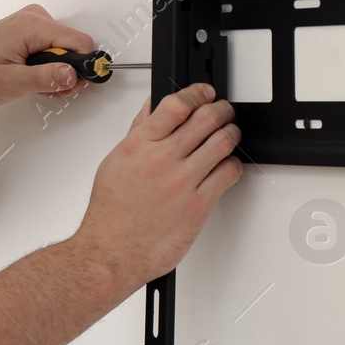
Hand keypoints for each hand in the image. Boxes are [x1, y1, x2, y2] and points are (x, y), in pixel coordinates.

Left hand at [0, 3, 97, 107]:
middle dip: (66, 73)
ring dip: (56, 71)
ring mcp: (32, 22)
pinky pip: (53, 46)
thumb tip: (72, 74)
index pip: (79, 42)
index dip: (83, 67)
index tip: (80, 84)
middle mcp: (34, 17)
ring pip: (65, 49)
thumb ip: (44, 79)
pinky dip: (48, 65)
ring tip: (34, 83)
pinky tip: (32, 75)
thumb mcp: (10, 83)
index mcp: (31, 26)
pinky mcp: (29, 29)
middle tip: (49, 89)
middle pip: (73, 46)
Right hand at [73, 83, 242, 284]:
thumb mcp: (116, 161)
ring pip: (222, 142)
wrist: (112, 252)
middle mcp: (162, 159)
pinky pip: (228, 174)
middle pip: (205, 119)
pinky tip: (227, 167)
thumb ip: (138, 132)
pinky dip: (233, 165)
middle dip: (220, 110)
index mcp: (139, 145)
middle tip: (223, 112)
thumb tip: (152, 108)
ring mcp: (182, 181)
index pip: (176, 105)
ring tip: (230, 135)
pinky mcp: (198, 204)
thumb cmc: (111, 213)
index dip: (197, 93)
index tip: (205, 92)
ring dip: (231, 134)